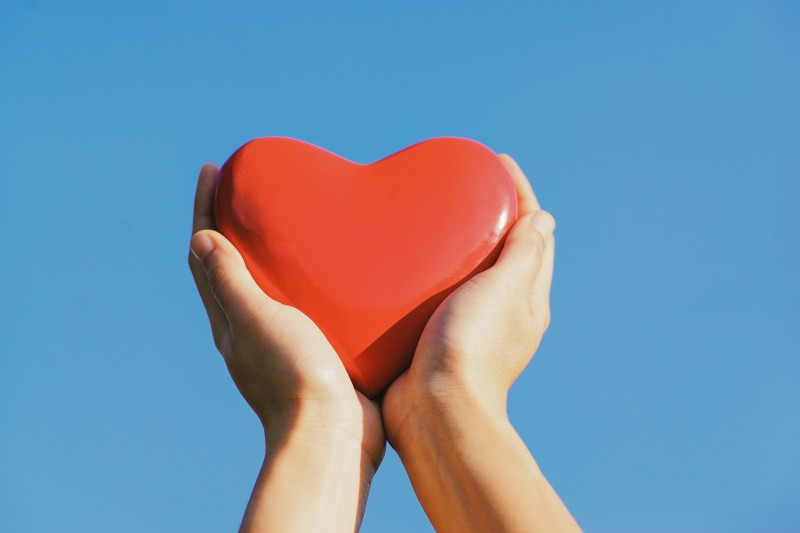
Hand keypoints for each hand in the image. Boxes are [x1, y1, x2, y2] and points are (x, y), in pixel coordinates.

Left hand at [188, 164, 384, 530]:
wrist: (333, 433)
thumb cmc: (294, 375)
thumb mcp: (257, 321)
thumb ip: (230, 282)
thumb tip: (200, 237)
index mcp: (230, 319)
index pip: (206, 252)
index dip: (205, 207)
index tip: (213, 168)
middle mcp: (249, 327)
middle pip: (231, 263)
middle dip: (234, 220)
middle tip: (251, 185)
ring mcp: (281, 338)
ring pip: (269, 280)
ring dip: (270, 246)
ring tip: (291, 214)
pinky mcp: (316, 347)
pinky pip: (305, 299)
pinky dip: (307, 273)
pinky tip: (333, 263)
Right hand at [383, 154, 554, 438]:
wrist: (435, 410)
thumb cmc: (472, 347)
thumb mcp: (505, 291)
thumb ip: (524, 253)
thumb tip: (544, 218)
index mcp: (528, 297)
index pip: (532, 232)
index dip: (519, 192)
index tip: (497, 161)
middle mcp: (505, 310)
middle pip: (505, 247)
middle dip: (492, 211)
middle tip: (463, 183)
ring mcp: (472, 323)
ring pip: (471, 269)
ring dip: (461, 239)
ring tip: (434, 212)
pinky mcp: (439, 335)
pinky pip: (440, 290)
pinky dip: (433, 268)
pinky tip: (410, 258)